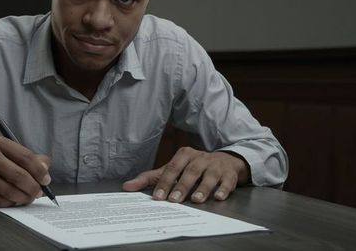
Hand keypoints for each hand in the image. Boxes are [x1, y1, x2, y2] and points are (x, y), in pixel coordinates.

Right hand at [0, 135, 50, 206]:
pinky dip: (10, 203)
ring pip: (10, 191)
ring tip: (27, 197)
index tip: (46, 180)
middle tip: (38, 192)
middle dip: (33, 188)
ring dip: (23, 197)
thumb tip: (46, 166)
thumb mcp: (7, 152)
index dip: (40, 171)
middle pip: (19, 176)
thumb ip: (28, 158)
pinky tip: (13, 200)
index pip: (26, 157)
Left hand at [122, 147, 249, 202]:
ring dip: (203, 188)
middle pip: (190, 171)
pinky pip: (227, 181)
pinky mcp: (229, 173)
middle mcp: (200, 158)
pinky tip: (218, 197)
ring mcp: (215, 165)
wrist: (224, 161)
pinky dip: (223, 189)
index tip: (158, 197)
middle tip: (174, 200)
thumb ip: (151, 178)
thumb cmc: (193, 167)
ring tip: (196, 200)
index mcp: (184, 155)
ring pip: (209, 176)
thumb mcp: (172, 169)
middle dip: (182, 186)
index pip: (172, 168)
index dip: (165, 182)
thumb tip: (127, 186)